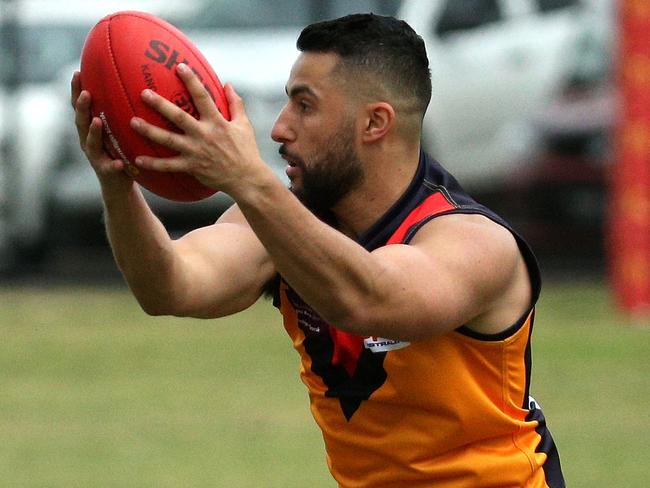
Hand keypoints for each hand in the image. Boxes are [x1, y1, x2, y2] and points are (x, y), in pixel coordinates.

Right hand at [70, 71, 131, 188]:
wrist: (118, 184)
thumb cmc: (121, 151)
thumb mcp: (119, 131)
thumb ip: (122, 113)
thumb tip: (138, 86)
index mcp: (90, 128)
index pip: (80, 106)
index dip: (76, 90)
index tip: (77, 72)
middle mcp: (88, 140)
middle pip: (80, 121)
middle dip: (81, 107)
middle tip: (86, 93)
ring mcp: (95, 156)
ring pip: (90, 143)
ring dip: (93, 132)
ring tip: (97, 121)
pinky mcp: (106, 172)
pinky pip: (108, 167)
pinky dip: (113, 164)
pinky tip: (118, 162)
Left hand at [129, 63, 270, 194]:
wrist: (246, 179)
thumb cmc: (246, 151)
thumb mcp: (244, 125)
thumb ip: (236, 104)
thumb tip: (227, 84)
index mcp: (217, 122)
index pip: (202, 97)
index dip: (191, 80)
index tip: (179, 66)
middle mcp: (204, 135)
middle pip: (178, 117)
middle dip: (160, 104)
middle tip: (143, 93)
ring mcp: (196, 151)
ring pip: (168, 140)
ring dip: (149, 131)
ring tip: (133, 122)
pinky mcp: (192, 167)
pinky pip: (169, 166)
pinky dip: (153, 164)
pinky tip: (137, 159)